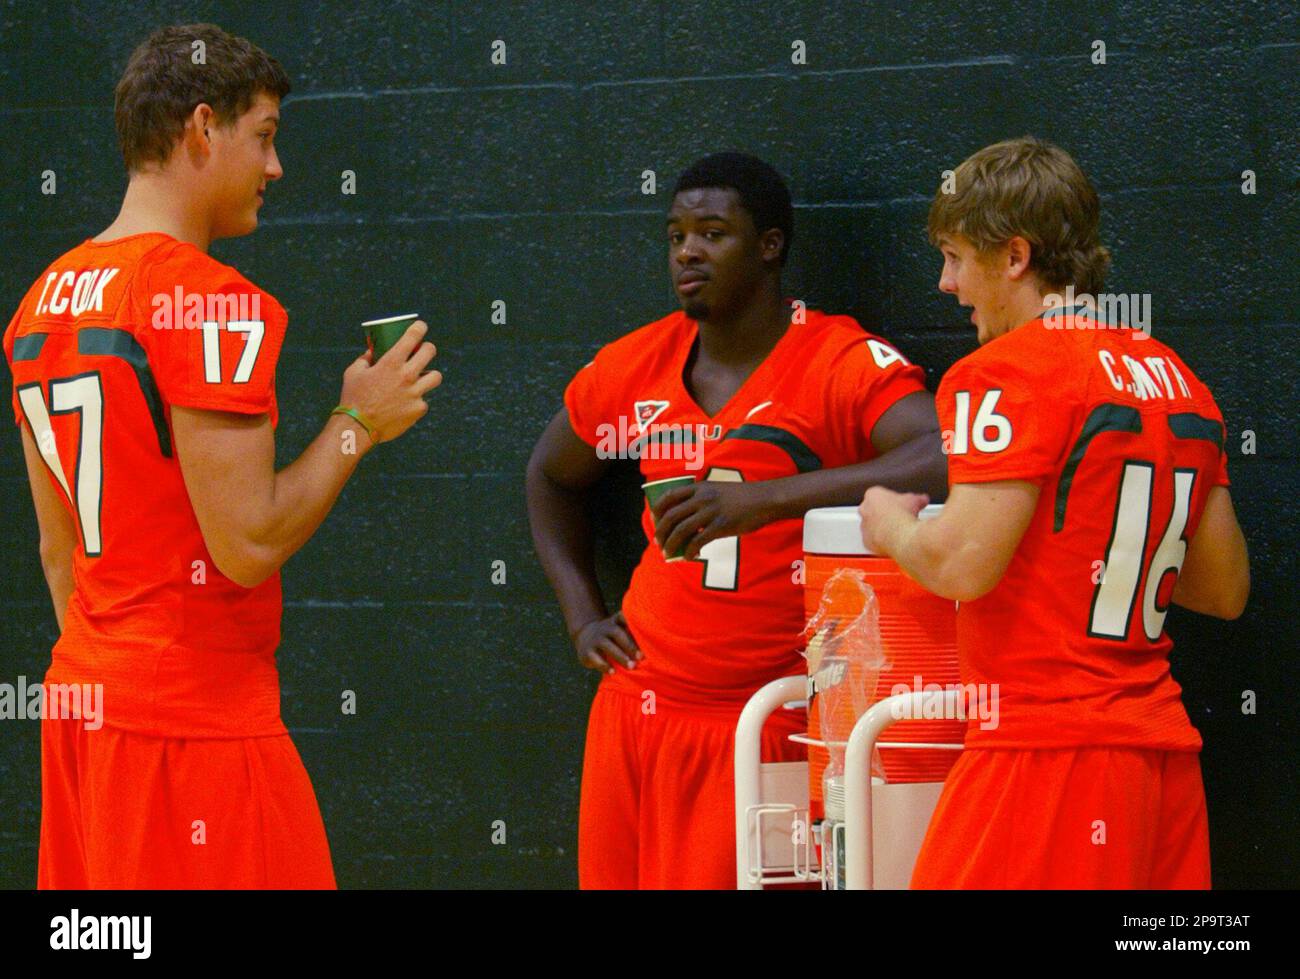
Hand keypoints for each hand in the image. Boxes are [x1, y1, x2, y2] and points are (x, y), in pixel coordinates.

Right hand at [338, 320, 442, 442]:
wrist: (358, 427)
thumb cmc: (353, 397)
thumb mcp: (354, 372)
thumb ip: (366, 358)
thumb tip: (373, 350)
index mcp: (391, 362)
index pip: (413, 336)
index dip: (419, 328)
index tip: (421, 327)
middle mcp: (407, 375)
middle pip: (430, 351)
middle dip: (427, 348)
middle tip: (423, 351)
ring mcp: (415, 393)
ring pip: (436, 376)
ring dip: (429, 375)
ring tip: (421, 378)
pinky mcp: (418, 409)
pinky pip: (423, 400)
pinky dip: (416, 400)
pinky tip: (405, 404)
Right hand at [573, 611, 641, 673]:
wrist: (585, 636)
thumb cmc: (613, 636)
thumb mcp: (621, 629)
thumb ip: (634, 634)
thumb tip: (658, 646)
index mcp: (616, 621)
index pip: (624, 617)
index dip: (633, 623)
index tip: (646, 631)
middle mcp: (605, 628)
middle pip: (617, 633)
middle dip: (630, 645)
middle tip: (641, 657)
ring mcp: (595, 639)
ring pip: (607, 646)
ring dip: (620, 656)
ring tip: (631, 666)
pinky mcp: (587, 651)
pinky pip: (596, 658)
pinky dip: (605, 665)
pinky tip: (613, 672)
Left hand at [652, 480, 772, 561]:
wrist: (765, 500)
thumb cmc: (743, 498)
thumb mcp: (718, 491)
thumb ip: (702, 500)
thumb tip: (687, 523)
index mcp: (699, 488)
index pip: (669, 496)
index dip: (657, 510)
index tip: (655, 521)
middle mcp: (702, 498)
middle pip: (671, 515)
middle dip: (661, 532)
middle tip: (659, 543)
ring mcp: (711, 511)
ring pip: (681, 530)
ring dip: (671, 544)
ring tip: (668, 553)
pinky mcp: (721, 525)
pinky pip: (699, 541)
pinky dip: (690, 551)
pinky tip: (689, 557)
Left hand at [858, 486, 928, 555]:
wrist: (901, 536)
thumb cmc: (904, 516)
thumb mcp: (915, 501)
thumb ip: (917, 498)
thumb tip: (922, 499)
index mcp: (873, 495)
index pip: (880, 495)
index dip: (893, 500)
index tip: (902, 505)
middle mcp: (865, 510)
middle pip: (873, 510)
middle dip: (886, 513)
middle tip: (899, 516)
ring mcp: (864, 526)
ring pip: (872, 526)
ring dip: (883, 528)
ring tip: (898, 530)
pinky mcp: (867, 542)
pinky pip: (873, 540)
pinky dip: (882, 541)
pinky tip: (893, 540)